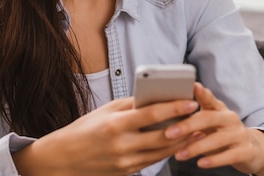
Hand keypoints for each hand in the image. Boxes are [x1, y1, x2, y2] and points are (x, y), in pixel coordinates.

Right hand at [13, 96, 199, 175]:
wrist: (63, 159)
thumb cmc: (85, 129)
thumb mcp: (106, 110)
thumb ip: (132, 104)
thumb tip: (157, 95)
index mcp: (116, 124)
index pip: (152, 114)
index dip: (174, 108)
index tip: (191, 101)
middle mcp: (122, 145)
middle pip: (163, 136)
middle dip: (185, 126)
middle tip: (201, 116)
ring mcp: (125, 162)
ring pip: (162, 152)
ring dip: (182, 141)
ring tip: (196, 129)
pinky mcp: (127, 172)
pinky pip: (153, 161)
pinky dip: (167, 151)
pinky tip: (179, 143)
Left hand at [165, 83, 263, 175]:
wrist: (252, 149)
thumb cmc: (222, 134)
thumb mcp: (211, 123)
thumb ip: (194, 117)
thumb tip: (167, 115)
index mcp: (219, 109)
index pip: (209, 98)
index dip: (201, 92)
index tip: (192, 86)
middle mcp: (230, 118)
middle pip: (209, 118)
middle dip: (187, 125)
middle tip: (169, 133)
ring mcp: (239, 134)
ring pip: (217, 139)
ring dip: (196, 147)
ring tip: (179, 155)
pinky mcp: (246, 150)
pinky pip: (228, 155)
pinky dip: (213, 160)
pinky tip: (200, 163)